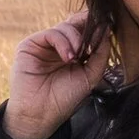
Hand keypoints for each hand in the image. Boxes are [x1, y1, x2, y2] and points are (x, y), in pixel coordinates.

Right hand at [4, 9, 112, 138]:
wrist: (40, 115)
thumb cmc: (64, 99)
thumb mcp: (90, 76)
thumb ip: (100, 54)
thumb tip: (107, 30)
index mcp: (73, 52)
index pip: (85, 31)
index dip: (96, 27)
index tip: (109, 27)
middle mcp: (59, 46)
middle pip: (76, 23)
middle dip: (88, 27)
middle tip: (96, 33)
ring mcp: (44, 45)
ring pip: (65, 27)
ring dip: (76, 39)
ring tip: (77, 58)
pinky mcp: (30, 45)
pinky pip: (51, 33)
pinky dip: (63, 42)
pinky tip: (68, 57)